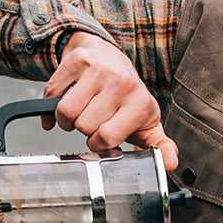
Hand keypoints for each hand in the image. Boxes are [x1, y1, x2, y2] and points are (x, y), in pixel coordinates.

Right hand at [42, 32, 178, 170]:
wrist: (111, 57)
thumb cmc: (127, 98)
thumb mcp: (147, 123)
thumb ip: (160, 146)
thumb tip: (170, 164)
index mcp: (140, 103)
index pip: (106, 137)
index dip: (97, 143)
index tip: (102, 136)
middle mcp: (122, 83)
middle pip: (84, 126)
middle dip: (83, 129)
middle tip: (92, 119)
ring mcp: (99, 68)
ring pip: (65, 111)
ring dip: (66, 118)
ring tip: (80, 110)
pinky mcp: (78, 59)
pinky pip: (52, 93)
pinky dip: (52, 102)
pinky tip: (68, 96)